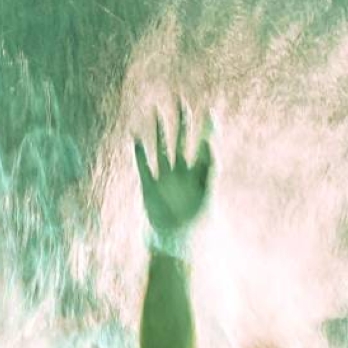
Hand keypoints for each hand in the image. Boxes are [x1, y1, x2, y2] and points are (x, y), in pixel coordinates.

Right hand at [134, 103, 212, 237]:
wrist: (180, 245)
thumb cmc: (197, 227)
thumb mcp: (207, 196)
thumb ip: (211, 171)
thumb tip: (212, 145)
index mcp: (198, 176)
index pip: (205, 147)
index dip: (208, 130)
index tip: (211, 112)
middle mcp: (182, 175)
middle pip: (182, 143)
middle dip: (183, 123)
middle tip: (182, 102)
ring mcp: (166, 180)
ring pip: (162, 150)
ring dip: (159, 132)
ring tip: (157, 111)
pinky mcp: (150, 190)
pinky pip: (144, 168)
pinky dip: (139, 154)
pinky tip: (136, 139)